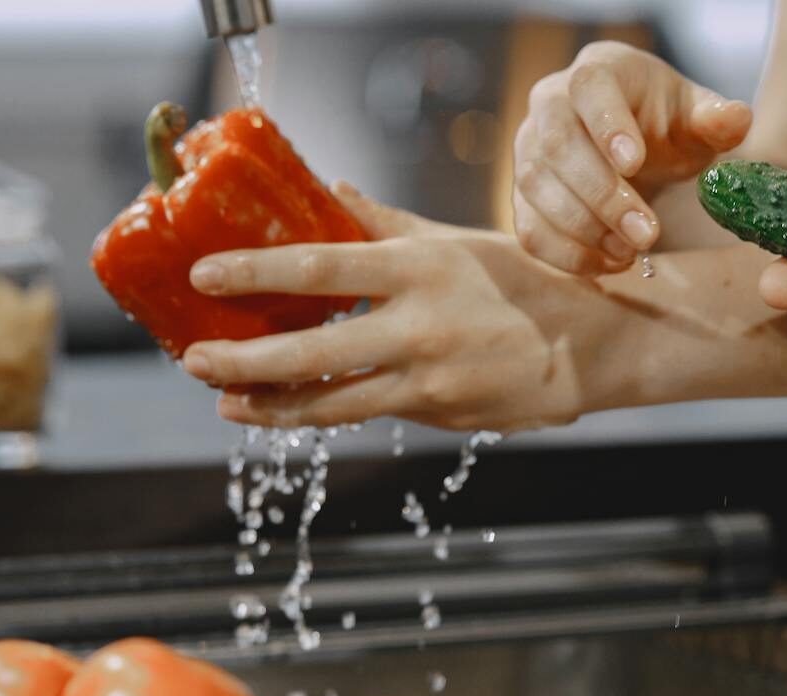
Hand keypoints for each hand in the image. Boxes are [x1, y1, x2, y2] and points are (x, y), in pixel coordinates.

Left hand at [180, 182, 614, 432]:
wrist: (592, 344)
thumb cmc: (522, 281)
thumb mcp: (455, 242)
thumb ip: (386, 223)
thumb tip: (329, 189)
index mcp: (418, 268)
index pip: (320, 268)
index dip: (256, 274)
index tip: (202, 275)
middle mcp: (419, 326)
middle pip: (313, 353)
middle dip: (245, 362)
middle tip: (194, 361)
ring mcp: (430, 378)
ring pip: (334, 403)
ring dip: (272, 405)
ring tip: (228, 403)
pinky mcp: (441, 416)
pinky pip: (372, 412)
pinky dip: (327, 412)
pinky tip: (290, 410)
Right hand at [514, 40, 751, 274]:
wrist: (634, 150)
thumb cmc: (666, 126)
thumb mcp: (697, 119)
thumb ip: (717, 119)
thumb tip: (736, 119)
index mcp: (599, 71)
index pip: (590, 88)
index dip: (608, 125)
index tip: (636, 164)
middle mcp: (551, 103)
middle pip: (557, 145)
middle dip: (602, 195)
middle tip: (647, 234)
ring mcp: (528, 149)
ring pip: (536, 189)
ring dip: (584, 229)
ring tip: (631, 252)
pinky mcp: (524, 196)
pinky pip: (529, 229)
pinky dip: (567, 255)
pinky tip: (610, 262)